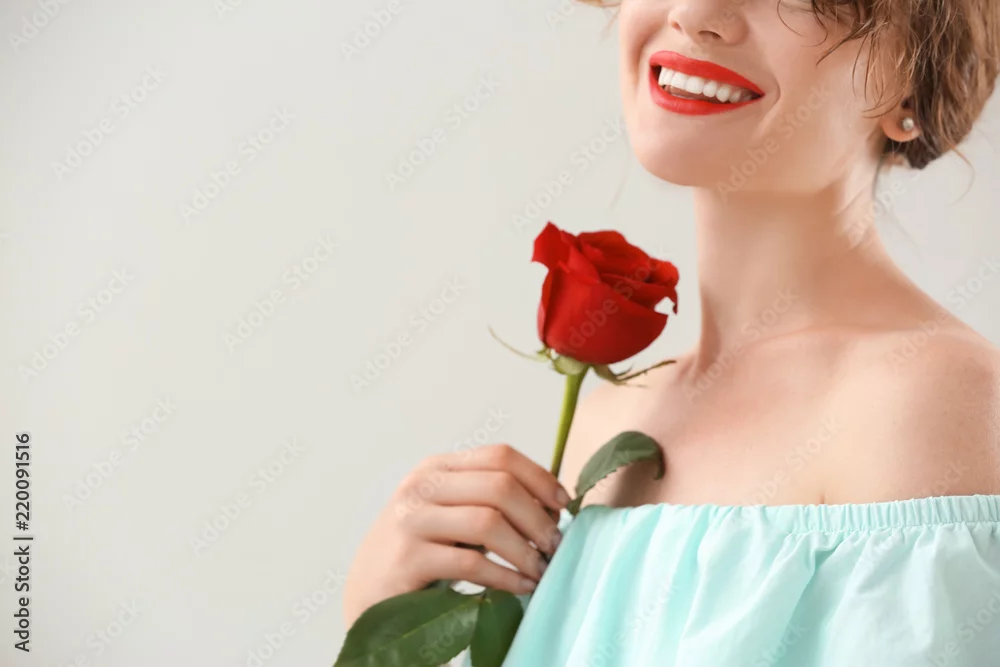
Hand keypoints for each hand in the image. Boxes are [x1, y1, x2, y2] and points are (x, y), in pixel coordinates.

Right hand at [342, 444, 570, 625]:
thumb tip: (553, 504)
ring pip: (488, 522)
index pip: (499, 455)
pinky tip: (520, 586)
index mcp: (436, 468)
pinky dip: (505, 576)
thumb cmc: (419, 553)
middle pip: (499, 486)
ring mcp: (411, 520)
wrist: (367, 594)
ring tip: (540, 569)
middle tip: (555, 546)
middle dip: (537, 518)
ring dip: (525, 550)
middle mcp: (421, 486)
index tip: (563, 505)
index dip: (539, 478)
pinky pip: (471, 564)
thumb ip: (487, 500)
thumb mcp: (449, 514)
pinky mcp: (408, 560)